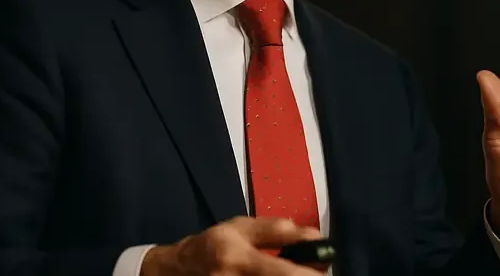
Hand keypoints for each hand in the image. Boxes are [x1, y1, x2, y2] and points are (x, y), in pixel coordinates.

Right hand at [140, 216, 325, 275]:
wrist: (176, 270)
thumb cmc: (212, 245)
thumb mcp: (241, 228)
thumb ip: (277, 231)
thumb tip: (314, 236)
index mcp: (239, 259)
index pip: (284, 274)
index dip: (311, 273)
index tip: (324, 267)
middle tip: (312, 271)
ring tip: (294, 273)